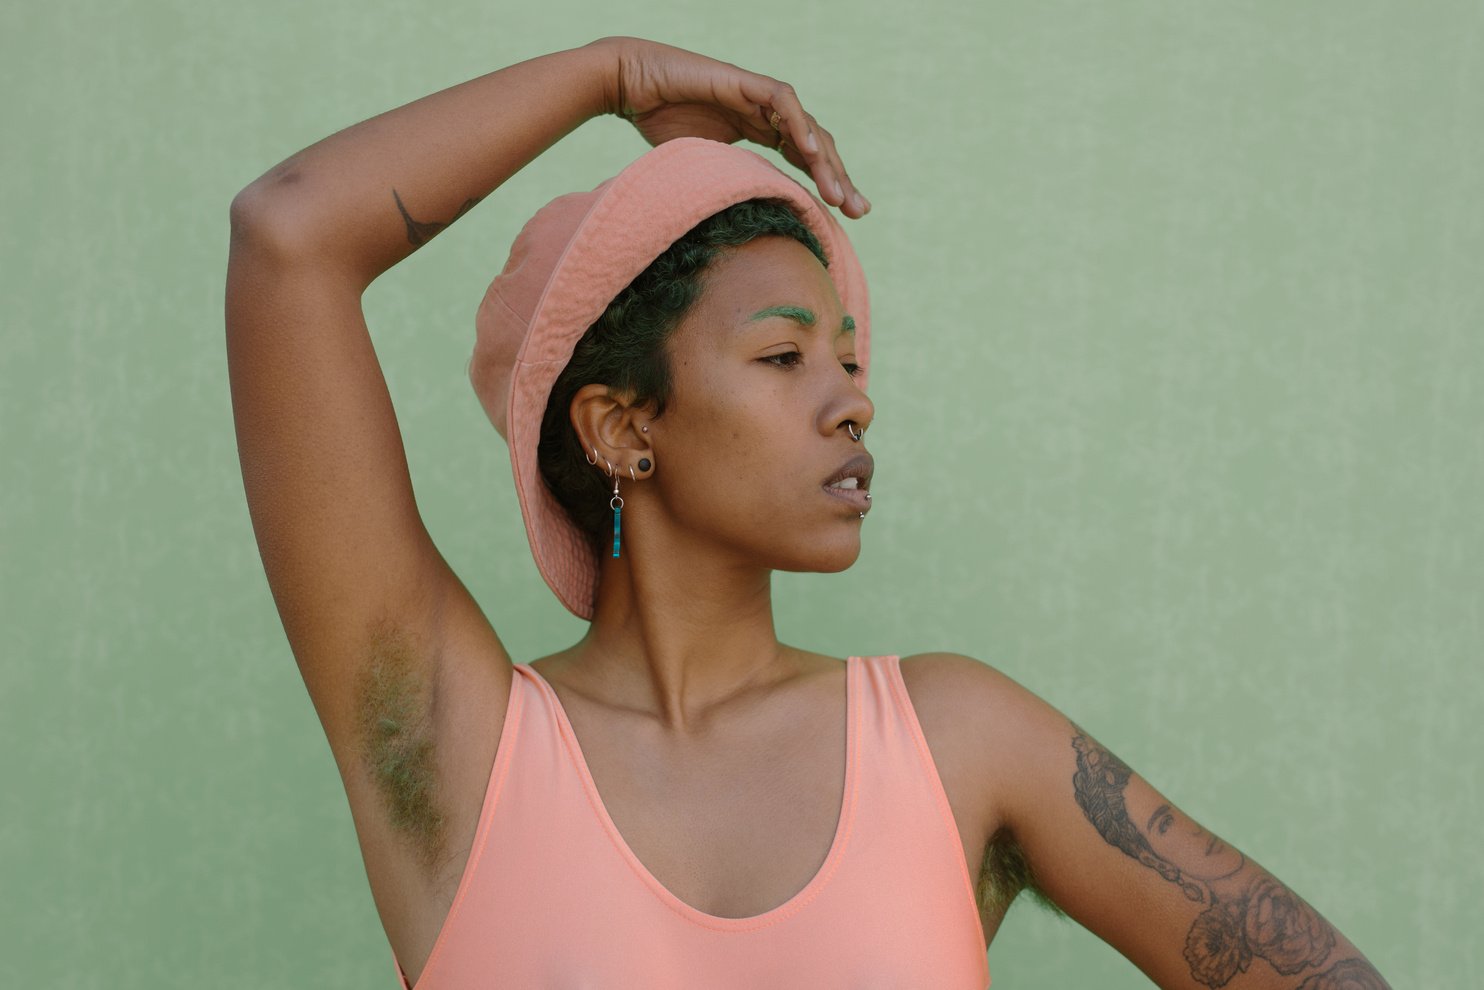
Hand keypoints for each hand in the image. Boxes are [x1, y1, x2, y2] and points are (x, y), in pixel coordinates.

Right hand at [590, 36, 869, 218]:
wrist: (631, 85)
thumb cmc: (657, 122)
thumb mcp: (701, 167)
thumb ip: (726, 187)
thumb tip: (737, 234)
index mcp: (760, 132)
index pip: (804, 160)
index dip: (825, 186)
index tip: (846, 219)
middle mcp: (767, 115)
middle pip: (815, 147)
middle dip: (839, 178)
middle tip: (859, 211)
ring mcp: (758, 97)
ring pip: (806, 127)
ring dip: (824, 161)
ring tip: (839, 194)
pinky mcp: (745, 83)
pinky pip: (782, 102)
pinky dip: (797, 125)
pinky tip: (808, 152)